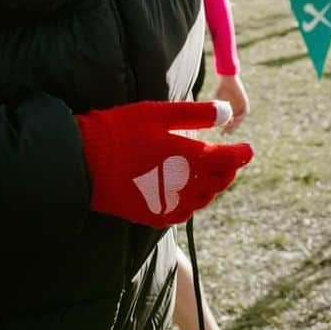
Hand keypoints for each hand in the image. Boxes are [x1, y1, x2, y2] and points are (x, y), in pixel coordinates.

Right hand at [76, 100, 252, 228]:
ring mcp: (167, 204)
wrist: (82, 163)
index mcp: (187, 157)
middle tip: (229, 159)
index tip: (248, 149)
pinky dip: (192, 201)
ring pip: (204, 199)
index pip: (228, 161)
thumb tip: (227, 113)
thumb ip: (197, 115)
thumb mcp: (159, 113)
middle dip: (228, 170)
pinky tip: (187, 189)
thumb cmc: (120, 130)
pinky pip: (184, 212)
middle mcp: (182, 185)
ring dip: (212, 185)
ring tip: (209, 172)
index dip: (242, 155)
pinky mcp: (153, 216)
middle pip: (219, 182)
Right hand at [214, 73, 249, 130]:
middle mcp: (237, 109)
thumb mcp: (217, 102)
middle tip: (224, 133)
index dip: (226, 128)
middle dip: (231, 128)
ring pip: (240, 119)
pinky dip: (240, 117)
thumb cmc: (220, 89)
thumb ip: (215, 110)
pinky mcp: (245, 102)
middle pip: (235, 122)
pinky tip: (234, 120)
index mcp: (231, 110)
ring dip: (235, 124)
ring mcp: (241, 106)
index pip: (230, 122)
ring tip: (228, 128)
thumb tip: (208, 120)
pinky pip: (244, 112)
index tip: (221, 133)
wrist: (227, 80)